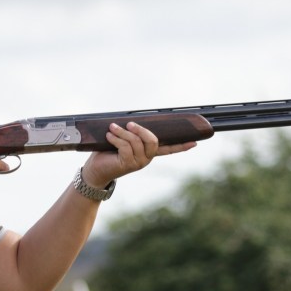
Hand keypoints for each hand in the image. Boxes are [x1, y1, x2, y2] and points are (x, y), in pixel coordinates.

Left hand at [80, 121, 196, 187]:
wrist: (95, 170)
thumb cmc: (107, 152)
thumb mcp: (122, 139)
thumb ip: (131, 132)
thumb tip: (132, 119)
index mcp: (148, 152)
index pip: (169, 149)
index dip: (182, 145)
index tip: (195, 141)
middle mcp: (146, 158)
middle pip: (153, 140)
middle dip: (141, 130)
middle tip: (129, 124)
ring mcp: (138, 163)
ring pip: (137, 142)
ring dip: (123, 132)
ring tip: (112, 128)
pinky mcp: (127, 164)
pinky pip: (125, 147)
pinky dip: (116, 139)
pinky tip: (109, 136)